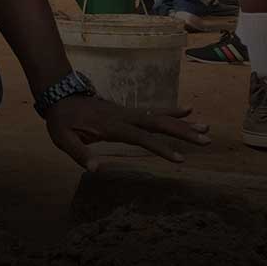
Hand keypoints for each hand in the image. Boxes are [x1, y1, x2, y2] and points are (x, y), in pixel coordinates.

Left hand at [44, 95, 208, 170]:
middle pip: (158, 124)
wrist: (60, 95)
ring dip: (182, 124)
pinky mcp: (128, 113)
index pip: (141, 138)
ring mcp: (128, 113)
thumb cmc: (62, 120)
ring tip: (206, 127)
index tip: (180, 159)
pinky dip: (171, 112)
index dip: (161, 148)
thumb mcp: (63, 139)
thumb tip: (96, 170)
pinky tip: (188, 111)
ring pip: (159, 117)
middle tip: (206, 139)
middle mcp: (125, 117)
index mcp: (112, 126)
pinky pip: (154, 112)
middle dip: (183, 132)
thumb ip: (80, 154)